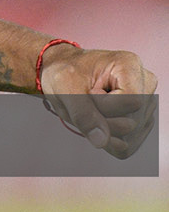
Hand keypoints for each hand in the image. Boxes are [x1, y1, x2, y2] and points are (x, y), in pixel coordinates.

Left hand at [40, 48, 157, 158]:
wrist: (64, 76)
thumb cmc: (65, 74)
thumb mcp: (65, 87)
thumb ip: (83, 113)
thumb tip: (102, 141)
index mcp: (129, 65)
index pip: (131, 101)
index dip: (103, 105)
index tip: (87, 92)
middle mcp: (145, 84)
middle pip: (132, 123)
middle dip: (102, 120)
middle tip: (86, 102)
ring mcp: (146, 105)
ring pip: (129, 139)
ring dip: (103, 131)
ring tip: (93, 110)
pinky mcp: (141, 122)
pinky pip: (127, 146)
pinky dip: (107, 140)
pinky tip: (98, 123)